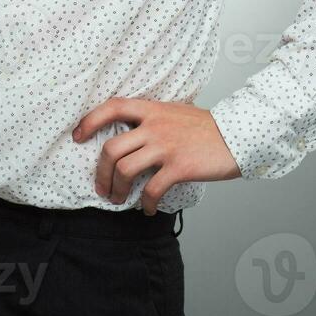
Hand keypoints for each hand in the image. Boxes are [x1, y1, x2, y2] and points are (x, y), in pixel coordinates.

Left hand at [72, 98, 241, 215]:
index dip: (89, 120)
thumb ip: (151, 119)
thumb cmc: (205, 127)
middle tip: (101, 187)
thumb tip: (128, 134)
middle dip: (100, 172)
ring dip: (117, 189)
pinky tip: (147, 208)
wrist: (237, 135)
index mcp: (151, 109)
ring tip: (119, 199)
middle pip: (111, 148)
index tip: (78, 136)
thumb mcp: (173, 112)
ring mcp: (166, 147)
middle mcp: (155, 126)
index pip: (112, 107)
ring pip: (125, 170)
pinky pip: (152, 189)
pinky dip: (145, 203)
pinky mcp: (179, 167)